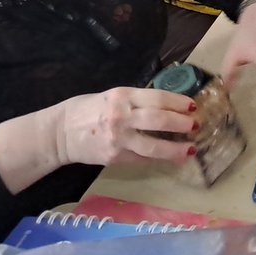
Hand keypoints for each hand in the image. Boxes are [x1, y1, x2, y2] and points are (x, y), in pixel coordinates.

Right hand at [55, 87, 196, 166]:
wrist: (60, 133)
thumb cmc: (87, 109)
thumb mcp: (112, 96)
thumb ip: (136, 101)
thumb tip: (166, 105)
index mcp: (122, 95)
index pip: (157, 98)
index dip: (178, 102)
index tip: (192, 106)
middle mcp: (121, 116)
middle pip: (159, 120)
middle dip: (181, 124)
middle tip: (195, 126)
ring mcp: (118, 138)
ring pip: (153, 145)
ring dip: (175, 148)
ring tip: (190, 149)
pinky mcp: (114, 157)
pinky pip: (142, 158)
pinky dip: (158, 158)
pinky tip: (170, 158)